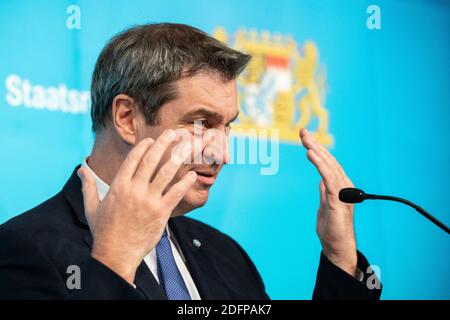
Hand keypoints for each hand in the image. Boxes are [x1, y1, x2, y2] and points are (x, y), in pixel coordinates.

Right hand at [77, 129, 197, 283]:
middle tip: (172, 133)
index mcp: (118, 186)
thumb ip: (88, 186)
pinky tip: (192, 175)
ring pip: (166, 173)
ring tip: (185, 146)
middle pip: (151, 160)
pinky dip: (185, 183)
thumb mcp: (91, 207)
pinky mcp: (161, 213)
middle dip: (163, 144)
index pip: (133, 159)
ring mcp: (149, 201)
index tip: (152, 139)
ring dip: (177, 157)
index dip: (144, 146)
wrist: (116, 255)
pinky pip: (176, 194)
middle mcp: (134, 190)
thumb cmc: (103, 231)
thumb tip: (81, 170)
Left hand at [299, 128, 357, 276]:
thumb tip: (321, 180)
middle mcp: (343, 185)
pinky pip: (328, 177)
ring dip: (316, 150)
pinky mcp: (337, 200)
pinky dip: (319, 164)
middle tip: (303, 131)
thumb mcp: (325, 205)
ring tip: (305, 139)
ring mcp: (341, 192)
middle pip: (328, 160)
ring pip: (329, 165)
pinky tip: (311, 154)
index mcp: (340, 185)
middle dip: (315, 144)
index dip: (317, 149)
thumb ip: (325, 192)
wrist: (338, 246)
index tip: (306, 137)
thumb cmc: (332, 228)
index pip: (328, 163)